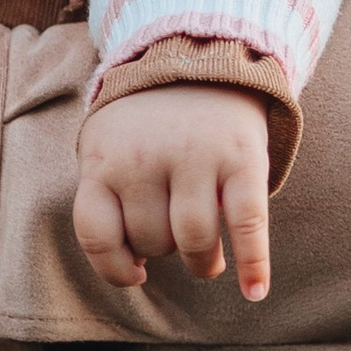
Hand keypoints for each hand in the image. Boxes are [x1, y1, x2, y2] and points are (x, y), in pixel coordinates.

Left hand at [73, 84, 271, 300]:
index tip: (135, 273)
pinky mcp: (242, 158)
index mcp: (103, 159)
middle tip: (173, 234)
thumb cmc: (144, 124)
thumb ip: (103, 199)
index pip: (96, 236)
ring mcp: (194, 156)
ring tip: (205, 260)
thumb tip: (131, 269)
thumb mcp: (105, 147)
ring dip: (201, 263)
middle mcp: (144, 157)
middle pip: (152, 242)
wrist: (198, 58)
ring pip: (194, 241)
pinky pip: (247, 224)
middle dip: (163, 250)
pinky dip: (254, 264)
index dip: (114, 268)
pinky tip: (255, 292)